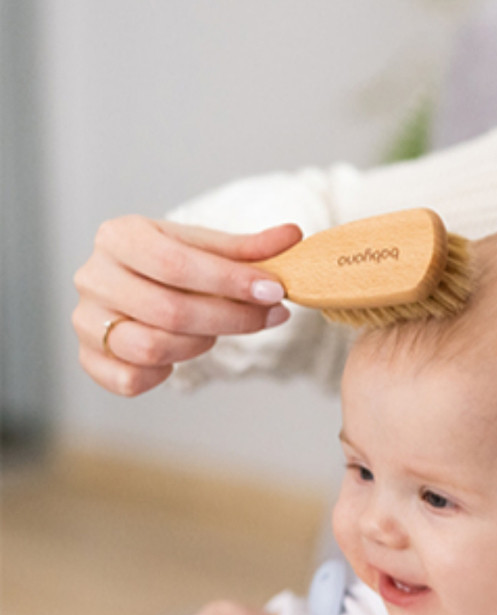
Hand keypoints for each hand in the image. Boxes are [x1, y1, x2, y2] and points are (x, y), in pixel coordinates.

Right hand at [73, 216, 302, 395]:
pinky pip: (130, 379)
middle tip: (269, 317)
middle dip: (231, 318)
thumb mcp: (210, 248)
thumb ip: (250, 247)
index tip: (275, 291)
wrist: (139, 282)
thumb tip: (293, 235)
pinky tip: (179, 354)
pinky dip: (163, 373)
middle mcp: (94, 276)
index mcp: (120, 236)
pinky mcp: (88, 357)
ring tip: (217, 331)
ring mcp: (86, 319)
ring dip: (199, 345)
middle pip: (168, 310)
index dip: (231, 281)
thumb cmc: (176, 263)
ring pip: (149, 347)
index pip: (176, 263)